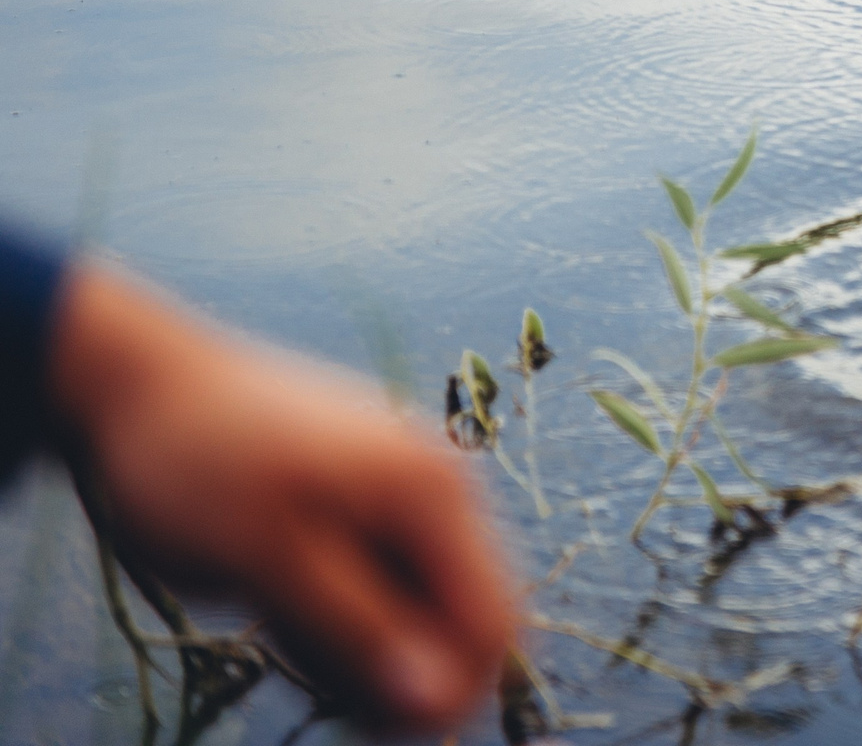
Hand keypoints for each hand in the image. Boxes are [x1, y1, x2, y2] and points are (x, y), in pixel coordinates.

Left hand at [48, 261, 516, 734]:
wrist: (141, 379)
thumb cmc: (200, 461)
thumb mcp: (273, 557)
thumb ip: (362, 626)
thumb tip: (440, 701)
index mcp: (434, 493)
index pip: (492, 617)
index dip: (452, 689)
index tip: (378, 734)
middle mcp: (440, 488)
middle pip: (464, 614)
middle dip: (407, 671)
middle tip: (324, 696)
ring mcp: (407, 489)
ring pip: (423, 603)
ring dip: (371, 646)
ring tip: (287, 638)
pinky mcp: (371, 498)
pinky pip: (388, 577)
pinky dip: (350, 614)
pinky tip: (288, 610)